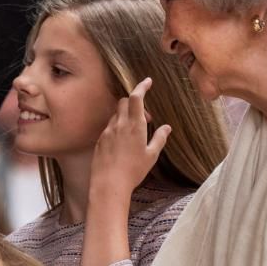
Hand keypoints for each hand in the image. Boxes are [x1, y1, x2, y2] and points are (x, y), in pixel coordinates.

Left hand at [90, 78, 170, 197]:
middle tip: (146, 118)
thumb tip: (167, 127)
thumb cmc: (133, 171)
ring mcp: (107, 131)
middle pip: (124, 102)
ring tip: (134, 132)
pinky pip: (109, 126)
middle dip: (135, 103)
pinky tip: (122, 142)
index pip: (136, 98)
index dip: (141, 86)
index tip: (148, 81)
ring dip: (125, 115)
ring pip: (116, 114)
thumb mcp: (151, 156)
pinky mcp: (100, 139)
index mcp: (134, 126)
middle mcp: (119, 125)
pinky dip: (117, 127)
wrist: (108, 184)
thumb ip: (159, 138)